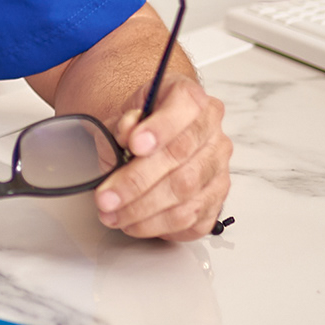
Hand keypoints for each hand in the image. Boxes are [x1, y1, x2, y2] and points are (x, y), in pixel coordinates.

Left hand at [94, 79, 230, 241]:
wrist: (154, 139)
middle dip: (137, 181)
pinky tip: (134, 223)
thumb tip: (127, 133)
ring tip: (113, 215)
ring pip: (186, 193)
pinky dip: (159, 226)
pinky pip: (192, 219)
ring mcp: (218, 167)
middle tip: (107, 197)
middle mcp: (211, 131)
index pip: (185, 106)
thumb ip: (122, 124)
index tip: (133, 145)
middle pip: (180, 157)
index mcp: (191, 98)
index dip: (160, 128)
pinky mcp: (217, 198)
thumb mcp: (124, 115)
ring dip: (143, 210)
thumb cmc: (141, 126)